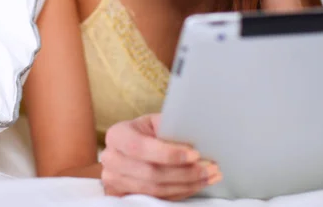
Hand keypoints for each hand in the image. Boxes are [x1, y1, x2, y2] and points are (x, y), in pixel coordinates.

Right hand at [100, 114, 221, 200]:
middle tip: (210, 167)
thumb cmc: (146, 132)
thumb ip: (170, 126)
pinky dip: (181, 192)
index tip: (195, 154)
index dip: (168, 153)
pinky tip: (197, 184)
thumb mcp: (154, 122)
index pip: (140, 147)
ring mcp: (115, 182)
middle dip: (185, 172)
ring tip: (210, 175)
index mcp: (117, 135)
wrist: (130, 148)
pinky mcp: (125, 197)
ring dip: (188, 184)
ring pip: (156, 190)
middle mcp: (112, 160)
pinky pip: (157, 200)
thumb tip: (198, 133)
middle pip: (151, 173)